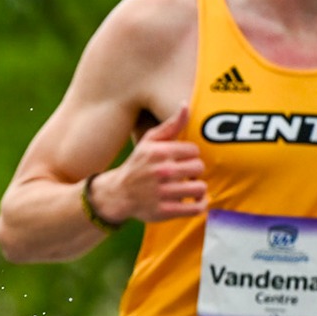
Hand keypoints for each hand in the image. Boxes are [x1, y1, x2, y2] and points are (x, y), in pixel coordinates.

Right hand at [99, 106, 206, 222]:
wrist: (117, 194)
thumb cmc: (137, 165)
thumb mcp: (149, 142)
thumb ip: (171, 125)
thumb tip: (186, 104)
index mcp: (158, 152)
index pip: (194, 151)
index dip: (189, 156)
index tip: (179, 161)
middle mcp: (161, 171)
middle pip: (199, 168)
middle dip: (193, 172)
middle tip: (183, 176)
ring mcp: (163, 192)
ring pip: (200, 188)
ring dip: (197, 189)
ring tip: (187, 188)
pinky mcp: (164, 211)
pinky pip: (196, 208)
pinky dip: (200, 205)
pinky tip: (194, 202)